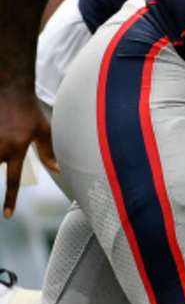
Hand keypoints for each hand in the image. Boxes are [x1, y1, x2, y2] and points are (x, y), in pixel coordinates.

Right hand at [0, 88, 56, 216]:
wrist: (9, 87)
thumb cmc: (28, 109)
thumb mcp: (43, 130)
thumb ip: (49, 151)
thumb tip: (59, 170)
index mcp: (17, 149)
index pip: (14, 180)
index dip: (10, 199)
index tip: (7, 216)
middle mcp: (0, 147)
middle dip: (0, 161)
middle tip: (12, 143)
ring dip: (0, 153)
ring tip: (6, 136)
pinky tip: (0, 133)